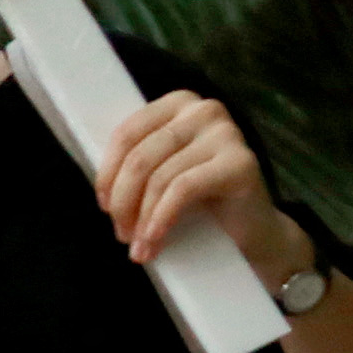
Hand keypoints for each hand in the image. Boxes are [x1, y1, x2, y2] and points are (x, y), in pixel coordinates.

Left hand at [93, 89, 312, 283]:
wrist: (255, 233)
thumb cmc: (203, 204)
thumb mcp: (163, 174)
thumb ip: (138, 164)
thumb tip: (97, 184)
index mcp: (178, 104)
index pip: (127, 133)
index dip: (107, 173)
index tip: (103, 207)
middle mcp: (203, 109)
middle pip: (140, 156)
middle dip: (123, 200)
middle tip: (121, 234)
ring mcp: (225, 132)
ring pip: (159, 175)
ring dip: (142, 218)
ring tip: (139, 248)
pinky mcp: (240, 161)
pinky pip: (183, 188)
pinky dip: (161, 218)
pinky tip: (154, 240)